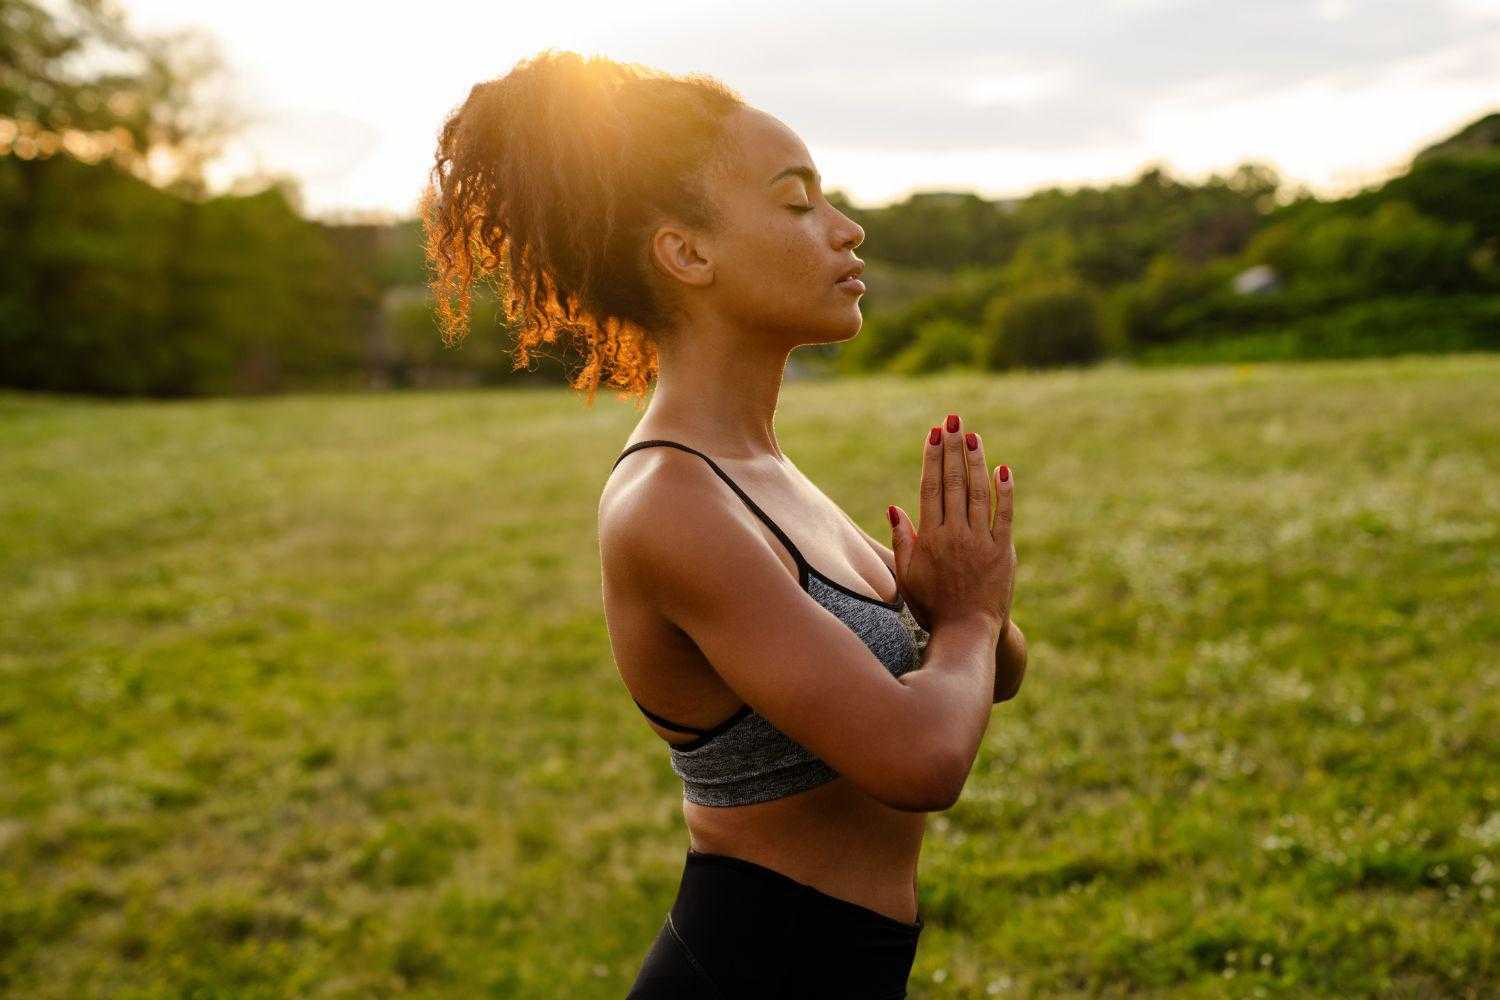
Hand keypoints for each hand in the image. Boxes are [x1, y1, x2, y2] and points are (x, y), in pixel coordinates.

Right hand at [887, 413, 1015, 636]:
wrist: (967, 632)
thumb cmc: (931, 606)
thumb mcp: (907, 575)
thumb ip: (903, 540)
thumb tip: (896, 507)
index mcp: (930, 538)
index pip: (931, 488)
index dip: (933, 457)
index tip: (934, 433)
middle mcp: (955, 535)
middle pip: (954, 482)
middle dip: (953, 448)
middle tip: (953, 420)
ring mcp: (981, 542)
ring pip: (979, 493)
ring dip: (976, 461)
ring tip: (973, 435)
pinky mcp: (1004, 552)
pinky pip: (1005, 515)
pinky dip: (1004, 491)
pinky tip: (1003, 469)